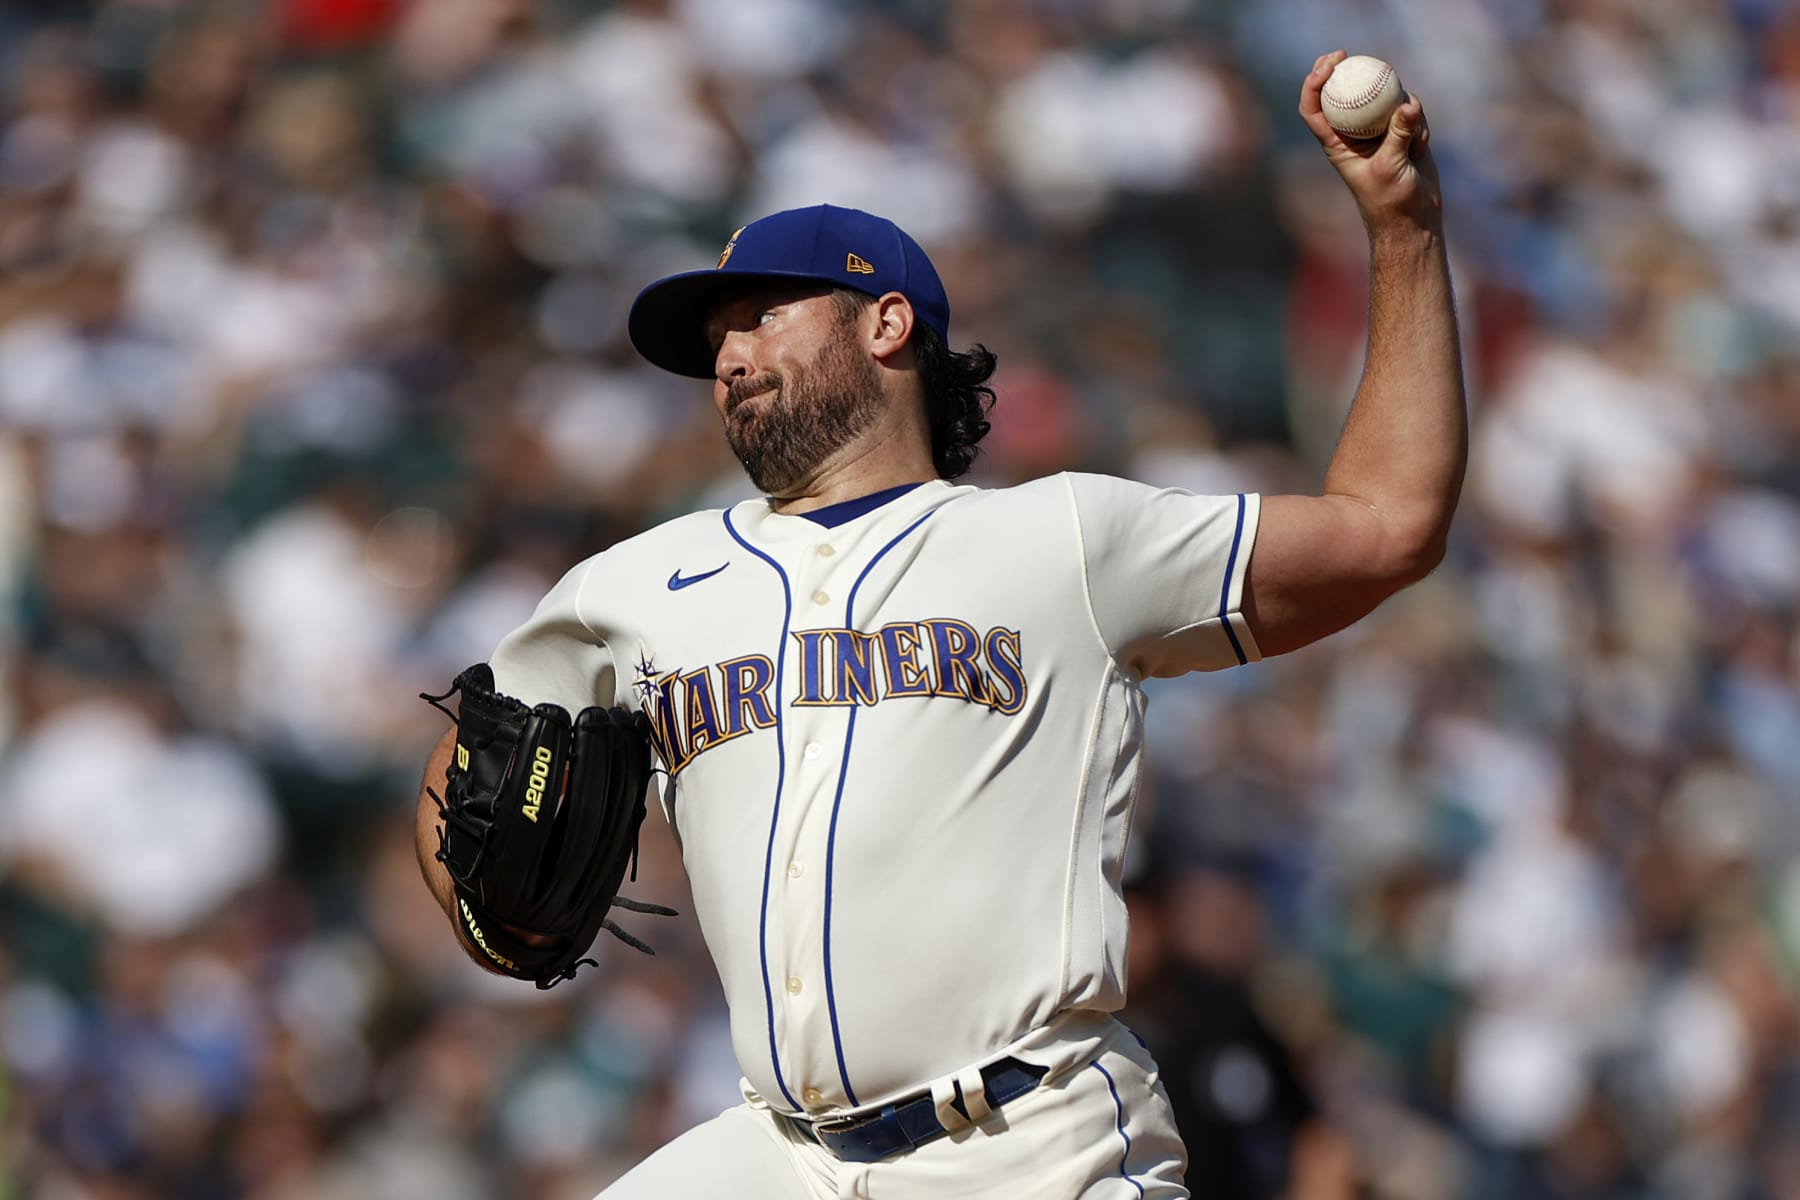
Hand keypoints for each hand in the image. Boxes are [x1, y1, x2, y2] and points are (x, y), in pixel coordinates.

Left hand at [1298, 50, 1441, 236]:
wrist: (1413, 218)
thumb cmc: (1391, 201)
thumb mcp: (1392, 166)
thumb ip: (1400, 134)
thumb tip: (1409, 105)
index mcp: (1336, 143)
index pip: (1314, 109)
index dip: (1313, 84)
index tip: (1328, 65)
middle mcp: (1354, 134)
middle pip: (1342, 93)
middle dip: (1342, 70)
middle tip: (1348, 54)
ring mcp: (1378, 131)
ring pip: (1384, 99)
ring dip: (1399, 106)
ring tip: (1410, 137)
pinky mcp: (1402, 132)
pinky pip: (1411, 113)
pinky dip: (1419, 124)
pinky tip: (1422, 144)